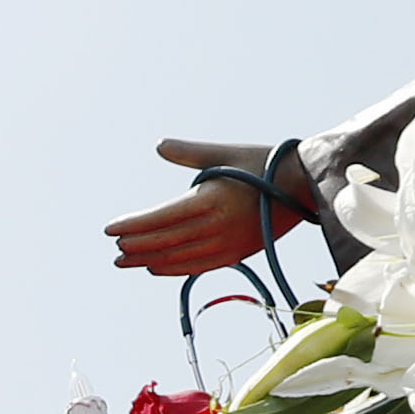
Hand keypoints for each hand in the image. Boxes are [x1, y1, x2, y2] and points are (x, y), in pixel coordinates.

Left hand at [103, 138, 314, 277]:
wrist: (304, 186)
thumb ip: (189, 153)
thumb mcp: (225, 153)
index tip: (110, 230)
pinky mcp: (237, 254)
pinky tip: (155, 267)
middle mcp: (217, 227)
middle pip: (166, 241)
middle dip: (136, 245)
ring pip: (179, 257)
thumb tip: (159, 145)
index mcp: (212, 200)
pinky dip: (174, 268)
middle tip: (113, 248)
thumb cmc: (263, 163)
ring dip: (149, 260)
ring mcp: (228, 244)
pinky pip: (198, 266)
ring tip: (125, 260)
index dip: (133, 225)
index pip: (161, 217)